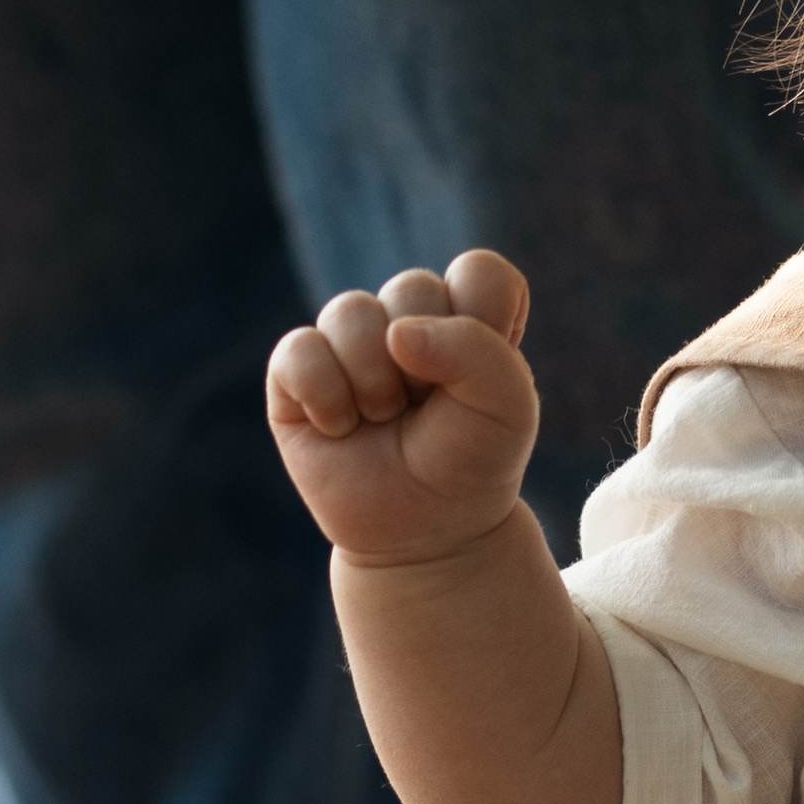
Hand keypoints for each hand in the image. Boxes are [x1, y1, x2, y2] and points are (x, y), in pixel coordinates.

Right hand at [267, 249, 539, 568]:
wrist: (424, 531)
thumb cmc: (470, 463)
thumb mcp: (508, 410)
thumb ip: (477, 352)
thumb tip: (394, 333)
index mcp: (465, 316)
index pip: (479, 272)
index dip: (484, 323)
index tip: (485, 379)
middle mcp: (404, 318)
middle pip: (413, 287)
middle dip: (428, 363)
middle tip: (430, 409)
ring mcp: (348, 342)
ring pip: (350, 312)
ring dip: (376, 381)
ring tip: (386, 419)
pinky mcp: (296, 372)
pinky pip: (299, 351)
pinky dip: (326, 395)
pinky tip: (341, 428)